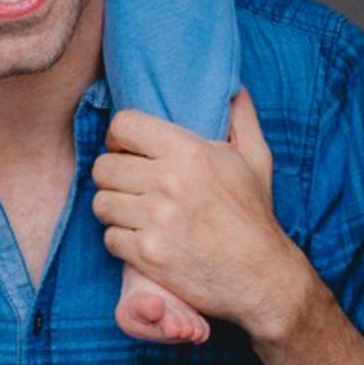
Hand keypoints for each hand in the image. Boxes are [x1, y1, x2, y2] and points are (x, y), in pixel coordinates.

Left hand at [89, 93, 315, 337]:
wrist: (262, 277)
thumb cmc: (255, 217)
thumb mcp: (256, 159)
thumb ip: (241, 118)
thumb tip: (234, 87)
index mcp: (190, 152)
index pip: (123, 125)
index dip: (119, 137)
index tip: (129, 150)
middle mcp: (169, 182)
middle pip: (103, 166)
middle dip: (113, 176)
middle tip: (130, 187)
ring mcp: (156, 220)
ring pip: (101, 203)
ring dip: (114, 209)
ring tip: (134, 214)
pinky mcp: (148, 255)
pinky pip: (109, 238)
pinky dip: (121, 241)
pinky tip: (142, 240)